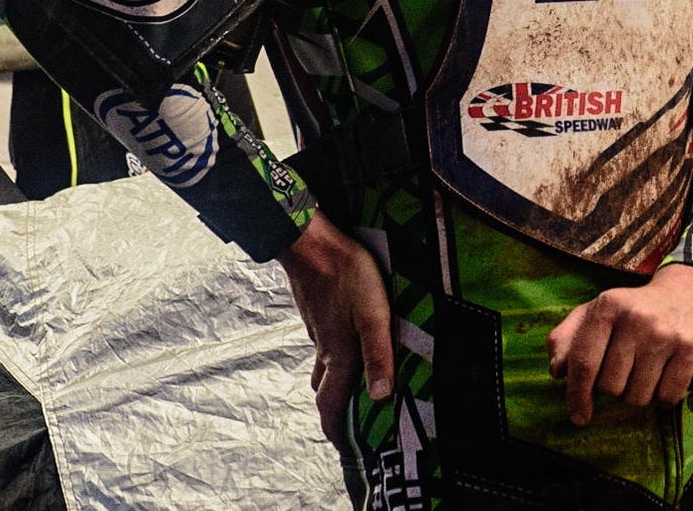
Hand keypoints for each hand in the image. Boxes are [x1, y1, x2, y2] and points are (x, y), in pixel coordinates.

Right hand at [277, 210, 394, 446]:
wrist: (312, 243)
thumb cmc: (348, 276)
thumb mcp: (374, 315)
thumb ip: (378, 355)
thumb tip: (380, 398)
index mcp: (338, 355)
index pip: (331, 404)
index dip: (336, 430)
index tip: (343, 449)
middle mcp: (324, 349)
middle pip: (324, 391)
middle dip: (335, 413)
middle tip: (352, 426)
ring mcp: (318, 330)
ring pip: (323, 369)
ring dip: (334, 387)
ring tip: (352, 393)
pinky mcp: (319, 313)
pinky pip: (324, 348)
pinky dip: (334, 361)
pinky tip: (348, 349)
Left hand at [546, 263, 692, 425]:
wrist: (691, 293)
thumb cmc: (635, 310)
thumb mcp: (597, 312)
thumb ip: (567, 338)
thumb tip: (557, 370)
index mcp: (608, 306)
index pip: (584, 362)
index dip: (577, 395)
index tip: (579, 416)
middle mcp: (636, 317)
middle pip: (610, 386)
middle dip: (615, 388)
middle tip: (627, 370)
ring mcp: (665, 333)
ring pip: (637, 396)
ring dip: (639, 393)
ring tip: (647, 371)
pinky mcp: (690, 348)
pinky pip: (667, 396)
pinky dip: (665, 396)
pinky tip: (667, 377)